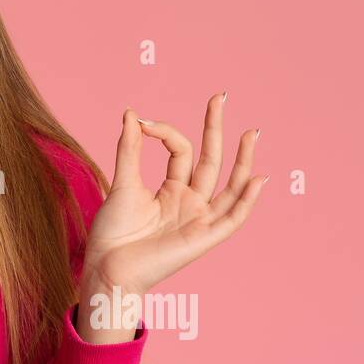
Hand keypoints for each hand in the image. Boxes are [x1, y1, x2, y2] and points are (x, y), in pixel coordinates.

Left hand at [80, 92, 266, 299]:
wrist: (106, 267)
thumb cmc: (112, 232)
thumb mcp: (122, 183)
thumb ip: (130, 149)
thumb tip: (132, 113)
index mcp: (171, 190)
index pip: (181, 151)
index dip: (165, 132)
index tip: (143, 122)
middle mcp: (189, 202)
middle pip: (211, 160)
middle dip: (216, 129)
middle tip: (220, 97)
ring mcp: (198, 219)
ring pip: (228, 186)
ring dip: (243, 161)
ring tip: (252, 133)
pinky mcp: (203, 238)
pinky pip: (232, 219)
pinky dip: (246, 201)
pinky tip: (257, 179)